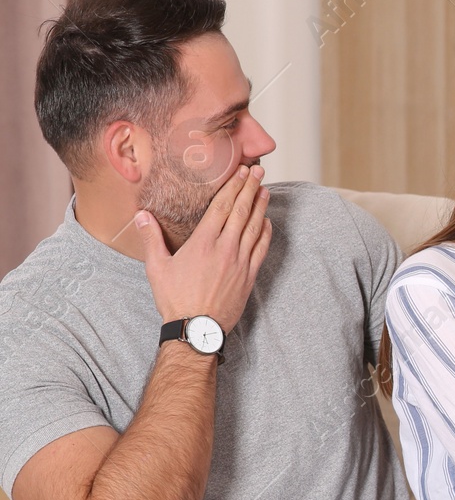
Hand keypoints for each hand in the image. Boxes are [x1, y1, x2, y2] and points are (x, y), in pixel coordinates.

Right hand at [138, 164, 271, 332]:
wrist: (198, 328)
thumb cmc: (175, 299)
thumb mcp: (157, 267)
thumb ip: (151, 238)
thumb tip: (142, 215)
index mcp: (203, 242)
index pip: (222, 207)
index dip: (233, 187)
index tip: (241, 172)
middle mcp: (225, 248)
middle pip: (241, 211)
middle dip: (250, 188)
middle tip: (259, 171)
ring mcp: (241, 261)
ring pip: (255, 227)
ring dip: (261, 206)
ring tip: (265, 189)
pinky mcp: (250, 275)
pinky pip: (261, 248)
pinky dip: (266, 232)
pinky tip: (267, 222)